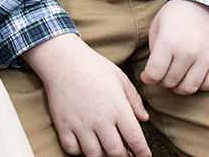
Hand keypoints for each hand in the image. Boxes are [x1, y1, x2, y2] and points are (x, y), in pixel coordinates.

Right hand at [22, 33, 150, 156]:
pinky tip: (85, 144)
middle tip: (126, 155)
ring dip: (104, 156)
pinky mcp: (64, 126)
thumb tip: (144, 119)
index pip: (135, 139)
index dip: (142, 152)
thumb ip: (134, 100)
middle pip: (116, 153)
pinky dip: (80, 151)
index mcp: (118, 108)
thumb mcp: (120, 78)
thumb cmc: (94, 67)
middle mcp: (100, 120)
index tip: (145, 156)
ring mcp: (81, 125)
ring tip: (107, 151)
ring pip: (95, 155)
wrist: (64, 60)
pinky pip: (73, 150)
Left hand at [139, 0, 208, 95]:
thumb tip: (154, 73)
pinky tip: (195, 74)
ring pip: (189, 88)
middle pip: (170, 83)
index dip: (148, 78)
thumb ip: (154, 50)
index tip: (148, 75)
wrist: (207, 1)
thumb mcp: (158, 25)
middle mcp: (187, 52)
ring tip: (178, 76)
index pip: (154, 75)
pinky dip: (201, 84)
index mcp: (169, 42)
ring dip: (180, 86)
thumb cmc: (177, 14)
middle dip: (163, 80)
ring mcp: (206, 57)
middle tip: (163, 72)